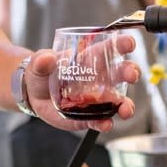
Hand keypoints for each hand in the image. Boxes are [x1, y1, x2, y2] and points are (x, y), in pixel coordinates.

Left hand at [24, 35, 139, 131]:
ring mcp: (96, 99)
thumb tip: (46, 58)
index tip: (130, 43)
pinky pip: (100, 120)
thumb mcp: (38, 63)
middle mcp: (99, 78)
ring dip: (126, 105)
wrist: (34, 96)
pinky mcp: (89, 116)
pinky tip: (106, 124)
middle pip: (120, 74)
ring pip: (118, 101)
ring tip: (126, 110)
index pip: (108, 49)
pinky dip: (105, 123)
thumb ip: (42, 60)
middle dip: (130, 72)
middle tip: (132, 75)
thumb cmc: (42, 73)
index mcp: (88, 59)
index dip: (121, 44)